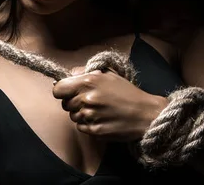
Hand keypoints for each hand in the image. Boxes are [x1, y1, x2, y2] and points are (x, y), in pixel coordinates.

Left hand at [52, 67, 167, 141]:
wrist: (145, 114)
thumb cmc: (127, 92)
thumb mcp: (108, 74)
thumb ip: (85, 72)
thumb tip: (68, 75)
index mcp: (89, 82)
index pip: (58, 89)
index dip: (61, 90)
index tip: (67, 92)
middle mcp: (87, 99)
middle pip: (65, 104)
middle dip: (73, 102)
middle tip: (88, 100)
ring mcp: (90, 116)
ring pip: (73, 116)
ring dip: (81, 114)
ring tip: (98, 110)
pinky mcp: (95, 131)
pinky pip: (80, 128)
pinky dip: (87, 124)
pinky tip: (100, 119)